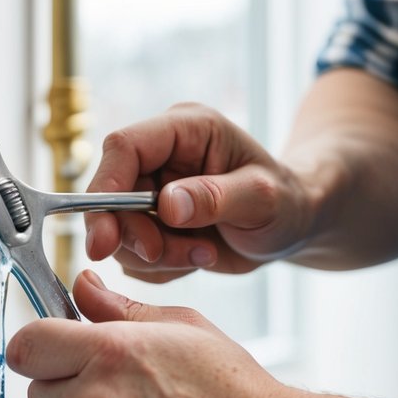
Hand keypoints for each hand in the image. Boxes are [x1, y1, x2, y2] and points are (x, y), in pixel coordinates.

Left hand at [5, 270, 307, 397]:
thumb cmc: (237, 394)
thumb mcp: (183, 328)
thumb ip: (119, 310)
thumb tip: (83, 286)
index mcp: (109, 354)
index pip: (25, 348)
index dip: (37, 349)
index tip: (50, 355)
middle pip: (39, 397)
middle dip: (68, 393)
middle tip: (117, 396)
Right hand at [85, 103, 314, 282]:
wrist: (291, 226)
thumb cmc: (287, 202)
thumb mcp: (263, 199)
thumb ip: (215, 198)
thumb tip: (167, 204)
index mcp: (185, 130)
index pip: (123, 147)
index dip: (106, 189)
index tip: (107, 239)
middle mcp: (161, 156)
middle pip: (111, 195)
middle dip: (135, 236)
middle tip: (170, 255)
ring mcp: (152, 189)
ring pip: (119, 231)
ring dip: (156, 256)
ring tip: (203, 254)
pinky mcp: (150, 221)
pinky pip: (133, 254)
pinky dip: (161, 267)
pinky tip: (197, 257)